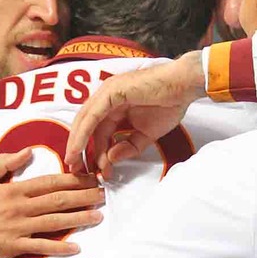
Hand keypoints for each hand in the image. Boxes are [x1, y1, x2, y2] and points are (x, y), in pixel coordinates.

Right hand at [0, 148, 103, 257]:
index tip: (90, 177)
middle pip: (57, 200)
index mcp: (12, 190)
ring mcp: (17, 228)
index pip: (49, 182)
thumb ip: (3, 164)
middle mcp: (19, 208)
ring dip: (78, 219)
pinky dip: (58, 247)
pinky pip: (40, 246)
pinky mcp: (12, 246)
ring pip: (54, 222)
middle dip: (83, 196)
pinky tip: (76, 247)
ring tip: (98, 216)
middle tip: (103, 194)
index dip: (72, 179)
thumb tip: (27, 152)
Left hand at [65, 56, 202, 174]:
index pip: (98, 131)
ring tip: (73, 162)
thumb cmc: (169, 104)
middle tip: (74, 169)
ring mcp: (107, 93)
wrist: (183, 87)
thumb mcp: (146, 134)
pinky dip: (83, 133)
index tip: (95, 170)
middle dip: (79, 148)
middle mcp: (107, 98)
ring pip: (85, 121)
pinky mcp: (111, 92)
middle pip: (86, 126)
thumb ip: (129, 147)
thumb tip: (111, 158)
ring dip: (77, 142)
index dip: (95, 151)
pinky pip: (92, 116)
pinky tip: (78, 148)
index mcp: (114, 105)